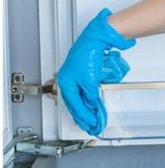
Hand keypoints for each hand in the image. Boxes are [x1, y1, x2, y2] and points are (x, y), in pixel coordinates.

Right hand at [56, 8, 135, 135]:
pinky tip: (93, 105)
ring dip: (87, 110)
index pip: (75, 105)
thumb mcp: (89, 80)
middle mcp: (69, 81)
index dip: (84, 116)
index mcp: (66, 83)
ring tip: (91, 120)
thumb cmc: (88, 55)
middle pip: (76, 104)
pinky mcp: (85, 74)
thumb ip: (91, 94)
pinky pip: (86, 92)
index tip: (91, 124)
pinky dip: (90, 100)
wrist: (96, 40)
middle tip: (90, 126)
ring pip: (81, 99)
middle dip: (83, 117)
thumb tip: (93, 102)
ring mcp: (77, 78)